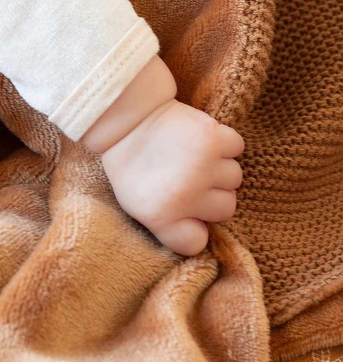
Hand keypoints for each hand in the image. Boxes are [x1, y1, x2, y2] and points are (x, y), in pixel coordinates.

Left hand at [99, 98, 244, 255]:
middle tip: (187, 177)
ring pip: (234, 179)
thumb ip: (169, 226)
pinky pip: (236, 147)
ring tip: (193, 156)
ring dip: (219, 168)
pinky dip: (224, 143)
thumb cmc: (130, 163)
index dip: (192, 228)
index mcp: (161, 217)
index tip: (182, 213)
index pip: (196, 243)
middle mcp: (186, 196)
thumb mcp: (136, 205)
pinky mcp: (214, 139)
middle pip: (225, 209)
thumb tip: (203, 233)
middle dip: (211, 195)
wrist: (125, 118)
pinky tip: (203, 140)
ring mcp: (203, 167)